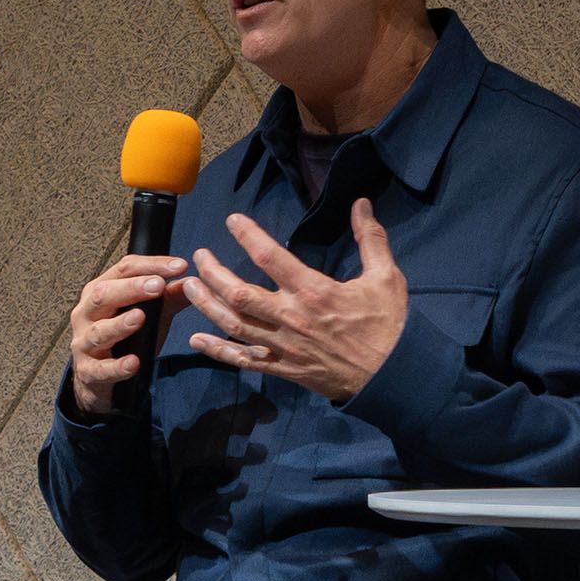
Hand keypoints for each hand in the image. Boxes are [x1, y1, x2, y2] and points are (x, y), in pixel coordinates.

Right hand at [68, 254, 189, 415]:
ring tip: (139, 317)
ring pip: (99, 332)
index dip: (152, 265)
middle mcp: (86, 313)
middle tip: (158, 285)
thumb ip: (168, 299)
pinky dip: (117, 366)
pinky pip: (101, 369)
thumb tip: (192, 283)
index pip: (124, 269)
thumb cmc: (123, 341)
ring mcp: (83, 343)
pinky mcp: (87, 371)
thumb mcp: (148, 316)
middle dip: (131, 288)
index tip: (180, 266)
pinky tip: (134, 362)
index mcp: (100, 291)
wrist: (98, 379)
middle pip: (103, 294)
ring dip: (119, 325)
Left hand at [179, 199, 406, 400]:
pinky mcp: (283, 369)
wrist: (392, 377)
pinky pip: (243, 361)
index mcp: (314, 292)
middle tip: (199, 256)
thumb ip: (370, 238)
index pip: (270, 257)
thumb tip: (361, 203)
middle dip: (213, 273)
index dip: (247, 235)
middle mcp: (291, 318)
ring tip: (187, 288)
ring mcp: (284, 346)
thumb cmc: (388, 326)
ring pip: (234, 325)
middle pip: (239, 293)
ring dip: (206, 305)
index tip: (232, 221)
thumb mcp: (386, 277)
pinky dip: (217, 351)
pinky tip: (196, 340)